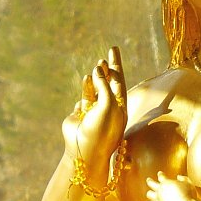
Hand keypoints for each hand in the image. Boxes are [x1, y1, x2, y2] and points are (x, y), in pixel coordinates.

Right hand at [62, 46, 127, 164]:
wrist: (85, 150)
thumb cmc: (101, 129)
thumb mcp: (108, 105)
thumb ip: (104, 85)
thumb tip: (98, 69)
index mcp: (120, 107)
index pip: (119, 82)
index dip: (117, 66)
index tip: (114, 50)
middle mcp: (108, 108)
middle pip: (109, 84)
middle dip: (109, 69)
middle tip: (108, 53)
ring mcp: (94, 112)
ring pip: (95, 89)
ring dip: (97, 77)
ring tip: (98, 64)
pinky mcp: (81, 115)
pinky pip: (84, 98)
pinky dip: (86, 87)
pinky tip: (87, 78)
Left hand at [146, 173, 191, 200]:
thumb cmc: (188, 196)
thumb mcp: (188, 184)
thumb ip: (184, 179)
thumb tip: (178, 176)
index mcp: (166, 182)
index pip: (161, 176)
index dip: (160, 174)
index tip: (160, 173)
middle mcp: (160, 190)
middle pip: (151, 183)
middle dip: (150, 181)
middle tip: (148, 179)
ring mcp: (158, 199)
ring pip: (149, 194)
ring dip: (149, 193)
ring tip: (149, 193)